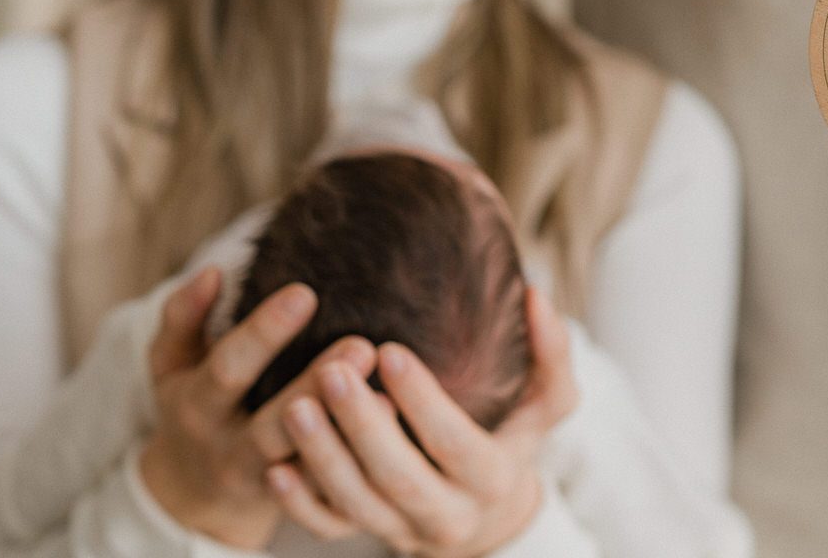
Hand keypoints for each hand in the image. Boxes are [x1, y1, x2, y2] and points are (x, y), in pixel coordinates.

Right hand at [140, 267, 377, 547]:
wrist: (193, 493)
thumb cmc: (193, 405)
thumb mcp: (171, 365)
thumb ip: (184, 317)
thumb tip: (212, 271)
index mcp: (198, 406)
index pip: (229, 367)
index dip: (264, 333)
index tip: (305, 292)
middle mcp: (229, 448)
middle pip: (272, 425)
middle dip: (314, 387)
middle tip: (362, 345)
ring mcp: (265, 482)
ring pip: (306, 465)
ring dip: (346, 431)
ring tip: (387, 394)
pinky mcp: (300, 506)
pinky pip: (332, 494)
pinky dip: (361, 467)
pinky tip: (394, 431)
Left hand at [258, 286, 578, 554]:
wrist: (487, 512)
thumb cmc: (512, 437)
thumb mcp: (546, 402)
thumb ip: (551, 353)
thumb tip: (535, 294)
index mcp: (492, 477)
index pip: (454, 442)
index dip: (423, 402)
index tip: (390, 351)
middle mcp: (448, 514)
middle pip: (399, 476)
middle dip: (362, 426)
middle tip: (331, 371)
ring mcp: (403, 529)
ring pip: (356, 504)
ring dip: (323, 457)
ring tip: (295, 406)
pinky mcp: (369, 534)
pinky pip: (328, 527)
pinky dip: (300, 502)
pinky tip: (277, 465)